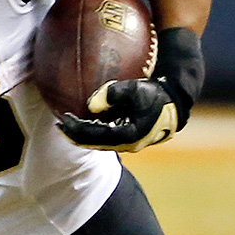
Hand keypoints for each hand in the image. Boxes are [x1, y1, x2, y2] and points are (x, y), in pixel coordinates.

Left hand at [57, 79, 180, 151]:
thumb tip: (91, 104)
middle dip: (75, 135)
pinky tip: (84, 119)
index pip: (94, 137)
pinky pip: (106, 136)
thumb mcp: (137, 89)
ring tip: (67, 124)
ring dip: (83, 134)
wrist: (176, 101)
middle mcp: (127, 144)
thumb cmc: (157, 93)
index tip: (62, 120)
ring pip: (99, 141)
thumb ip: (115, 93)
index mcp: (128, 136)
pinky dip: (93, 129)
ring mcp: (129, 142)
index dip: (76, 130)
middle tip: (59, 124)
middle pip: (93, 143)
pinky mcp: (130, 136)